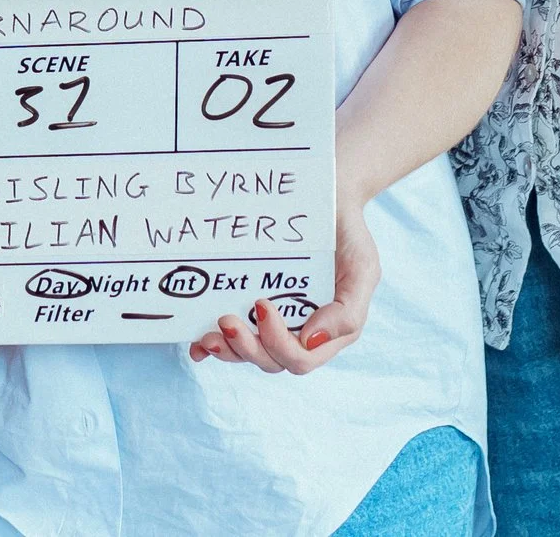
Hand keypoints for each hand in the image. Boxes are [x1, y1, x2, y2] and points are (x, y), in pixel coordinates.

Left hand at [187, 196, 378, 373]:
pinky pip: (234, 337)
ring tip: (208, 337)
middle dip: (246, 348)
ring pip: (250, 354)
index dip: (277, 341)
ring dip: (227, 351)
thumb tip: (310, 339)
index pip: (299, 357)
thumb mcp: (363, 268)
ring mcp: (275, 322)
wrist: (328, 198)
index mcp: (327, 331)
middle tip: (226, 321)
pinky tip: (196, 343)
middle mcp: (300, 331)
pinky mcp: (252, 308)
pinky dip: (214, 347)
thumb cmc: (347, 233)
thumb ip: (347, 311)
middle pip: (271, 361)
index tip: (261, 303)